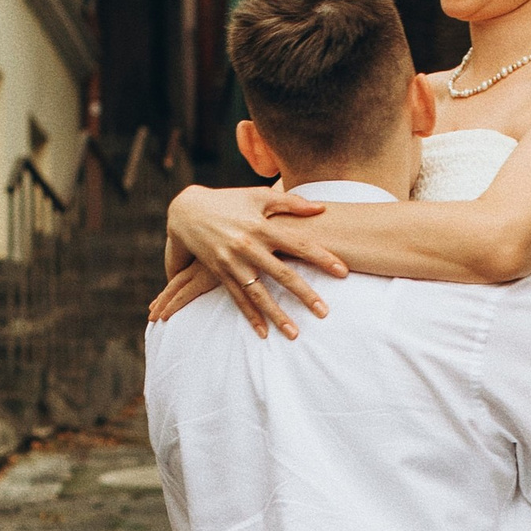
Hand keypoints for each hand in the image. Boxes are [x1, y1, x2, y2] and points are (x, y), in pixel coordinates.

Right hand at [158, 184, 346, 340]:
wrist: (187, 211)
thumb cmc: (229, 200)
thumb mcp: (257, 196)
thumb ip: (290, 202)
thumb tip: (321, 208)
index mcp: (262, 227)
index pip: (299, 244)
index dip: (322, 258)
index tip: (343, 272)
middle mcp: (249, 247)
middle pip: (282, 274)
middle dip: (304, 294)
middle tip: (324, 312)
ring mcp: (233, 263)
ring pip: (259, 294)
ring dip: (277, 315)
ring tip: (295, 334)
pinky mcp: (220, 274)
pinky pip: (238, 299)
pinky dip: (250, 317)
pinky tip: (264, 333)